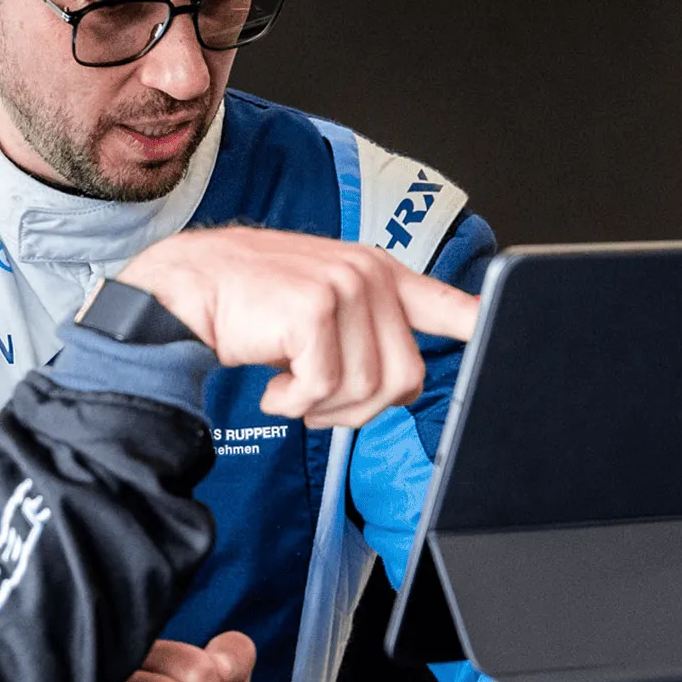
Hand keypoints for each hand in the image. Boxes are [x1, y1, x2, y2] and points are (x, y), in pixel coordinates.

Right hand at [117, 228, 479, 427]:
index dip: (477, 325)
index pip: (445, 303)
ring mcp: (345, 287)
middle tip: (313, 398)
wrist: (183, 290)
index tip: (498, 334)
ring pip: (366, 391)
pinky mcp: (316, 308)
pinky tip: (271, 383)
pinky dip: (293, 404)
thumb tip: (399, 379)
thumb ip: (362, 329)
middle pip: (404, 380)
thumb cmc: (244, 304)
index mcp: (375, 272)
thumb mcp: (313, 304)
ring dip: (320, 408)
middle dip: (356, 408)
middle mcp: (369, 275)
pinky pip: (324, 389)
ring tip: (287, 385)